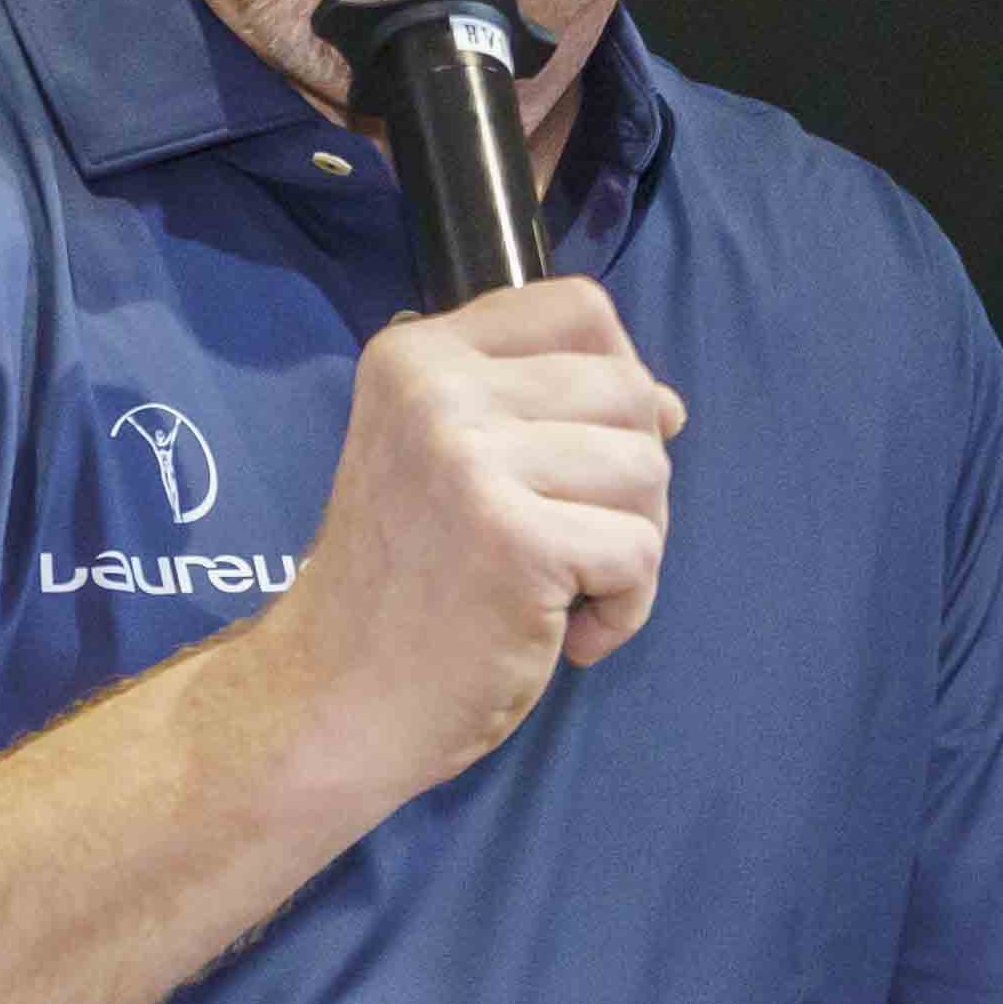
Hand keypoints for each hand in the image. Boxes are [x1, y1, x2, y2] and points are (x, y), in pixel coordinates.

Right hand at [257, 277, 681, 799]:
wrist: (333, 697)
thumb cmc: (403, 584)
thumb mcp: (449, 460)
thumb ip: (545, 413)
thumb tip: (669, 406)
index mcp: (416, 354)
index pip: (579, 306)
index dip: (613, 375)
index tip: (578, 453)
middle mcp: (436, 389)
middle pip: (628, 390)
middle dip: (630, 476)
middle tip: (572, 541)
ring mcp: (470, 459)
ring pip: (647, 469)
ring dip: (632, 545)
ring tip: (565, 588)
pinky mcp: (514, 538)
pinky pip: (640, 551)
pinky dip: (625, 607)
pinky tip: (569, 636)